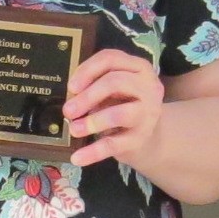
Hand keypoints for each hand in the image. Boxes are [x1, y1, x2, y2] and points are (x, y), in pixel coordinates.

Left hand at [62, 50, 165, 168]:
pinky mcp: (140, 139)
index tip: (71, 86)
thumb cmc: (125, 103)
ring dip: (92, 121)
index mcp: (139, 68)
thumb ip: (95, 84)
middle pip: (115, 82)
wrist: (149, 135)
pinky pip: (114, 144)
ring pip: (118, 114)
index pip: (111, 59)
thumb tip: (70, 94)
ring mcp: (147, 114)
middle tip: (68, 110)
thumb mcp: (113, 87)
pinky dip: (93, 152)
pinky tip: (77, 158)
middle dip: (87, 96)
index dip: (87, 70)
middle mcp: (148, 87)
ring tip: (74, 129)